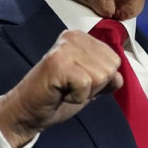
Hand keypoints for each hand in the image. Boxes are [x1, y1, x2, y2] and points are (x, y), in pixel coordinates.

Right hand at [0, 30, 123, 147]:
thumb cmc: (59, 96)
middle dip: (96, 85)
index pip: (115, 60)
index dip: (102, 79)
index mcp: (83, 38)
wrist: (28, 111)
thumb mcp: (91, 85)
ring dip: (86, 91)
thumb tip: (119, 77)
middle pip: (110, 67)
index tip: (79, 82)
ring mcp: (64, 48)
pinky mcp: (57, 62)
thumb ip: (107, 76)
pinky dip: (77, 96)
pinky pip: (86, 83)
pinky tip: (61, 93)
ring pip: (101, 75)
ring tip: (66, 89)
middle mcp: (74, 37)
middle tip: (72, 87)